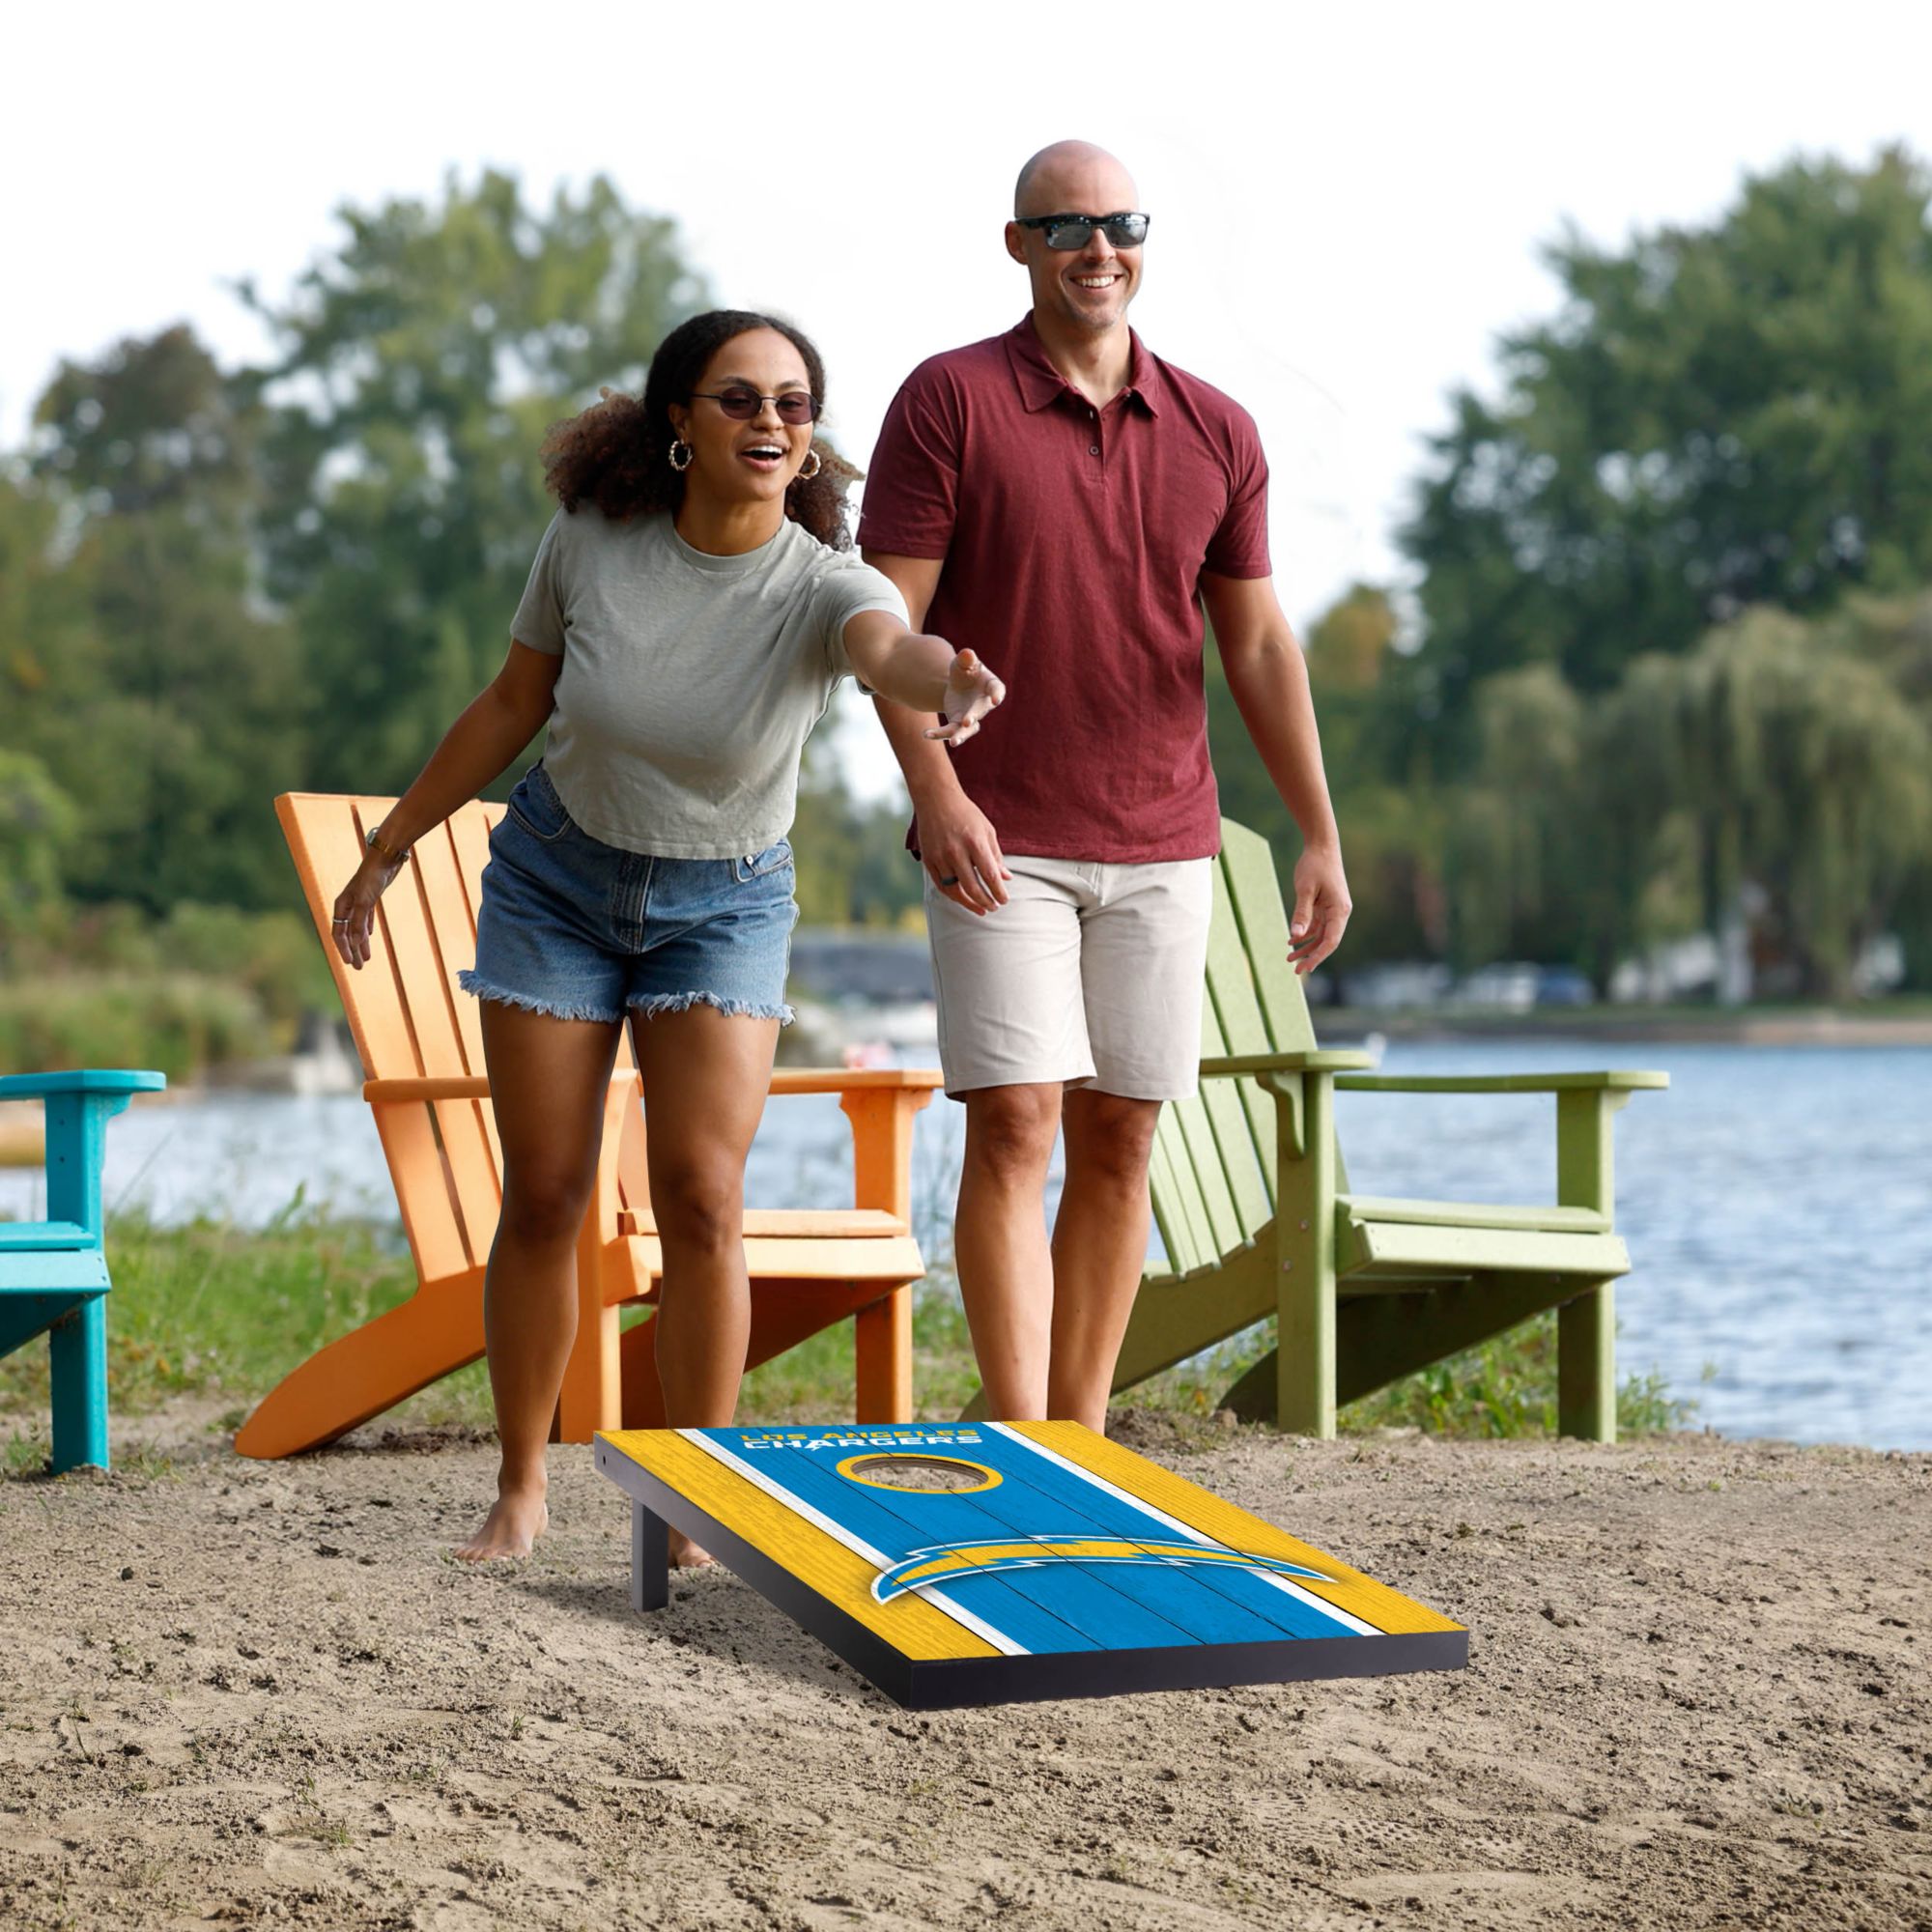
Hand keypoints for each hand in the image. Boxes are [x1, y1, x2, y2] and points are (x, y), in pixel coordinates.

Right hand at [331, 851, 404, 969]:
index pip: (339, 933)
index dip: (344, 949)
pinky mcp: (370, 898)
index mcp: (341, 905)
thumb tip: (355, 943)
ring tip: (366, 958)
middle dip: (352, 950)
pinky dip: (366, 929)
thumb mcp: (366, 901)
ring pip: (357, 927)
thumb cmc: (373, 877)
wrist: (385, 857)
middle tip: (359, 968)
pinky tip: (369, 936)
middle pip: (347, 933)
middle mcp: (348, 904)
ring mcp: (359, 901)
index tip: (351, 963)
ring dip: (361, 943)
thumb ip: (359, 922)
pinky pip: (366, 918)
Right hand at [918, 789, 1011, 915]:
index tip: (1004, 900)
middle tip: (994, 907)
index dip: (998, 892)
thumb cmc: (966, 814)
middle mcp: (956, 851)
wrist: (936, 799)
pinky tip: (963, 899)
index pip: (989, 875)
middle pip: (972, 887)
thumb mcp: (987, 830)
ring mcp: (940, 857)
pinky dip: (953, 895)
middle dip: (986, 901)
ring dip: (969, 903)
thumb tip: (1006, 878)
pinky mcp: (928, 860)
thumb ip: (996, 856)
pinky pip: (941, 885)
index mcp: (974, 842)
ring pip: (955, 890)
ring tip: (981, 909)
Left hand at [925, 648, 1005, 746]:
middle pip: (980, 712)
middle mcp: (983, 704)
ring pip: (968, 730)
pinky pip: (950, 731)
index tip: (996, 700)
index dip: (997, 694)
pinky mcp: (958, 724)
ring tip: (953, 742)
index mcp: (990, 685)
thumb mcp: (963, 662)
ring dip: (961, 736)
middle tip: (967, 722)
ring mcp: (971, 717)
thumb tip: (967, 653)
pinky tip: (926, 734)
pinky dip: (939, 734)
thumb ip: (966, 658)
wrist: (957, 684)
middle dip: (973, 716)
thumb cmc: (965, 670)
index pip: (997, 689)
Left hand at [1287, 844, 1350, 975]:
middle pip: (1327, 941)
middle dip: (1312, 956)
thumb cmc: (1314, 865)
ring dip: (1306, 946)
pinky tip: (1291, 940)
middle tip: (1295, 971)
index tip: (1305, 968)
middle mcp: (1339, 912)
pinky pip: (1317, 925)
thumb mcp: (1305, 890)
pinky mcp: (1326, 905)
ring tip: (1289, 958)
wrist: (1321, 846)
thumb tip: (1295, 936)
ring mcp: (1333, 909)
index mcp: (1339, 910)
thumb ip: (1301, 913)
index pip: (1331, 940)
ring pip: (1321, 935)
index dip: (1318, 956)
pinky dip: (1305, 933)